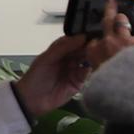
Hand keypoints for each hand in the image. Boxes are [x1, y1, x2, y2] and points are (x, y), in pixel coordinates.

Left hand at [15, 14, 133, 114]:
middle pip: (83, 50)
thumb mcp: (46, 58)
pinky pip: (88, 74)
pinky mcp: (79, 83)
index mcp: (61, 51)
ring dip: (93, 57)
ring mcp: (75, 71)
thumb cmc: (36, 76)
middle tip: (101, 42)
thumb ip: (63, 47)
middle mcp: (69, 59)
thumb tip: (82, 37)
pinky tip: (95, 64)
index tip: (94, 32)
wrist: (32, 100)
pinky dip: (91, 69)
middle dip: (91, 46)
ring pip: (88, 61)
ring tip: (100, 52)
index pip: (75, 41)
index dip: (83, 37)